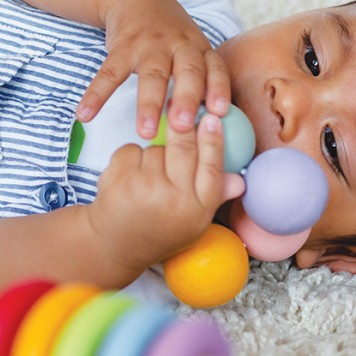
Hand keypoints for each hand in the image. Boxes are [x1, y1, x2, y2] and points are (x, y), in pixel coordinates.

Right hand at [75, 0, 230, 137]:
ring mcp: (150, 44)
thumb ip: (201, 83)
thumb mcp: (193, 52)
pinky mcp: (122, 47)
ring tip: (144, 132)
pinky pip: (109, 72)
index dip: (219, 88)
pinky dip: (96, 94)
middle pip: (187, 71)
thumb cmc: (173, 39)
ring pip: (152, 74)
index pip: (215, 68)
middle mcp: (179, 45)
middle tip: (183, 127)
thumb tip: (207, 127)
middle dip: (186, 99)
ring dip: (148, 104)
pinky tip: (84, 115)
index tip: (219, 112)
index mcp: (200, 49)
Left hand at [85, 114, 244, 273]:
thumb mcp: (193, 221)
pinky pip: (132, 149)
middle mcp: (175, 200)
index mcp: (198, 210)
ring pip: (156, 148)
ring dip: (153, 154)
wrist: (115, 247)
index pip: (212, 168)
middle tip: (182, 108)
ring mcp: (146, 188)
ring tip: (148, 177)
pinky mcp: (121, 179)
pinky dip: (131, 157)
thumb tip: (240, 180)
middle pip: (185, 148)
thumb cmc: (159, 231)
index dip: (213, 140)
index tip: (212, 119)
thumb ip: (214, 196)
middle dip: (184, 125)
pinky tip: (129, 177)